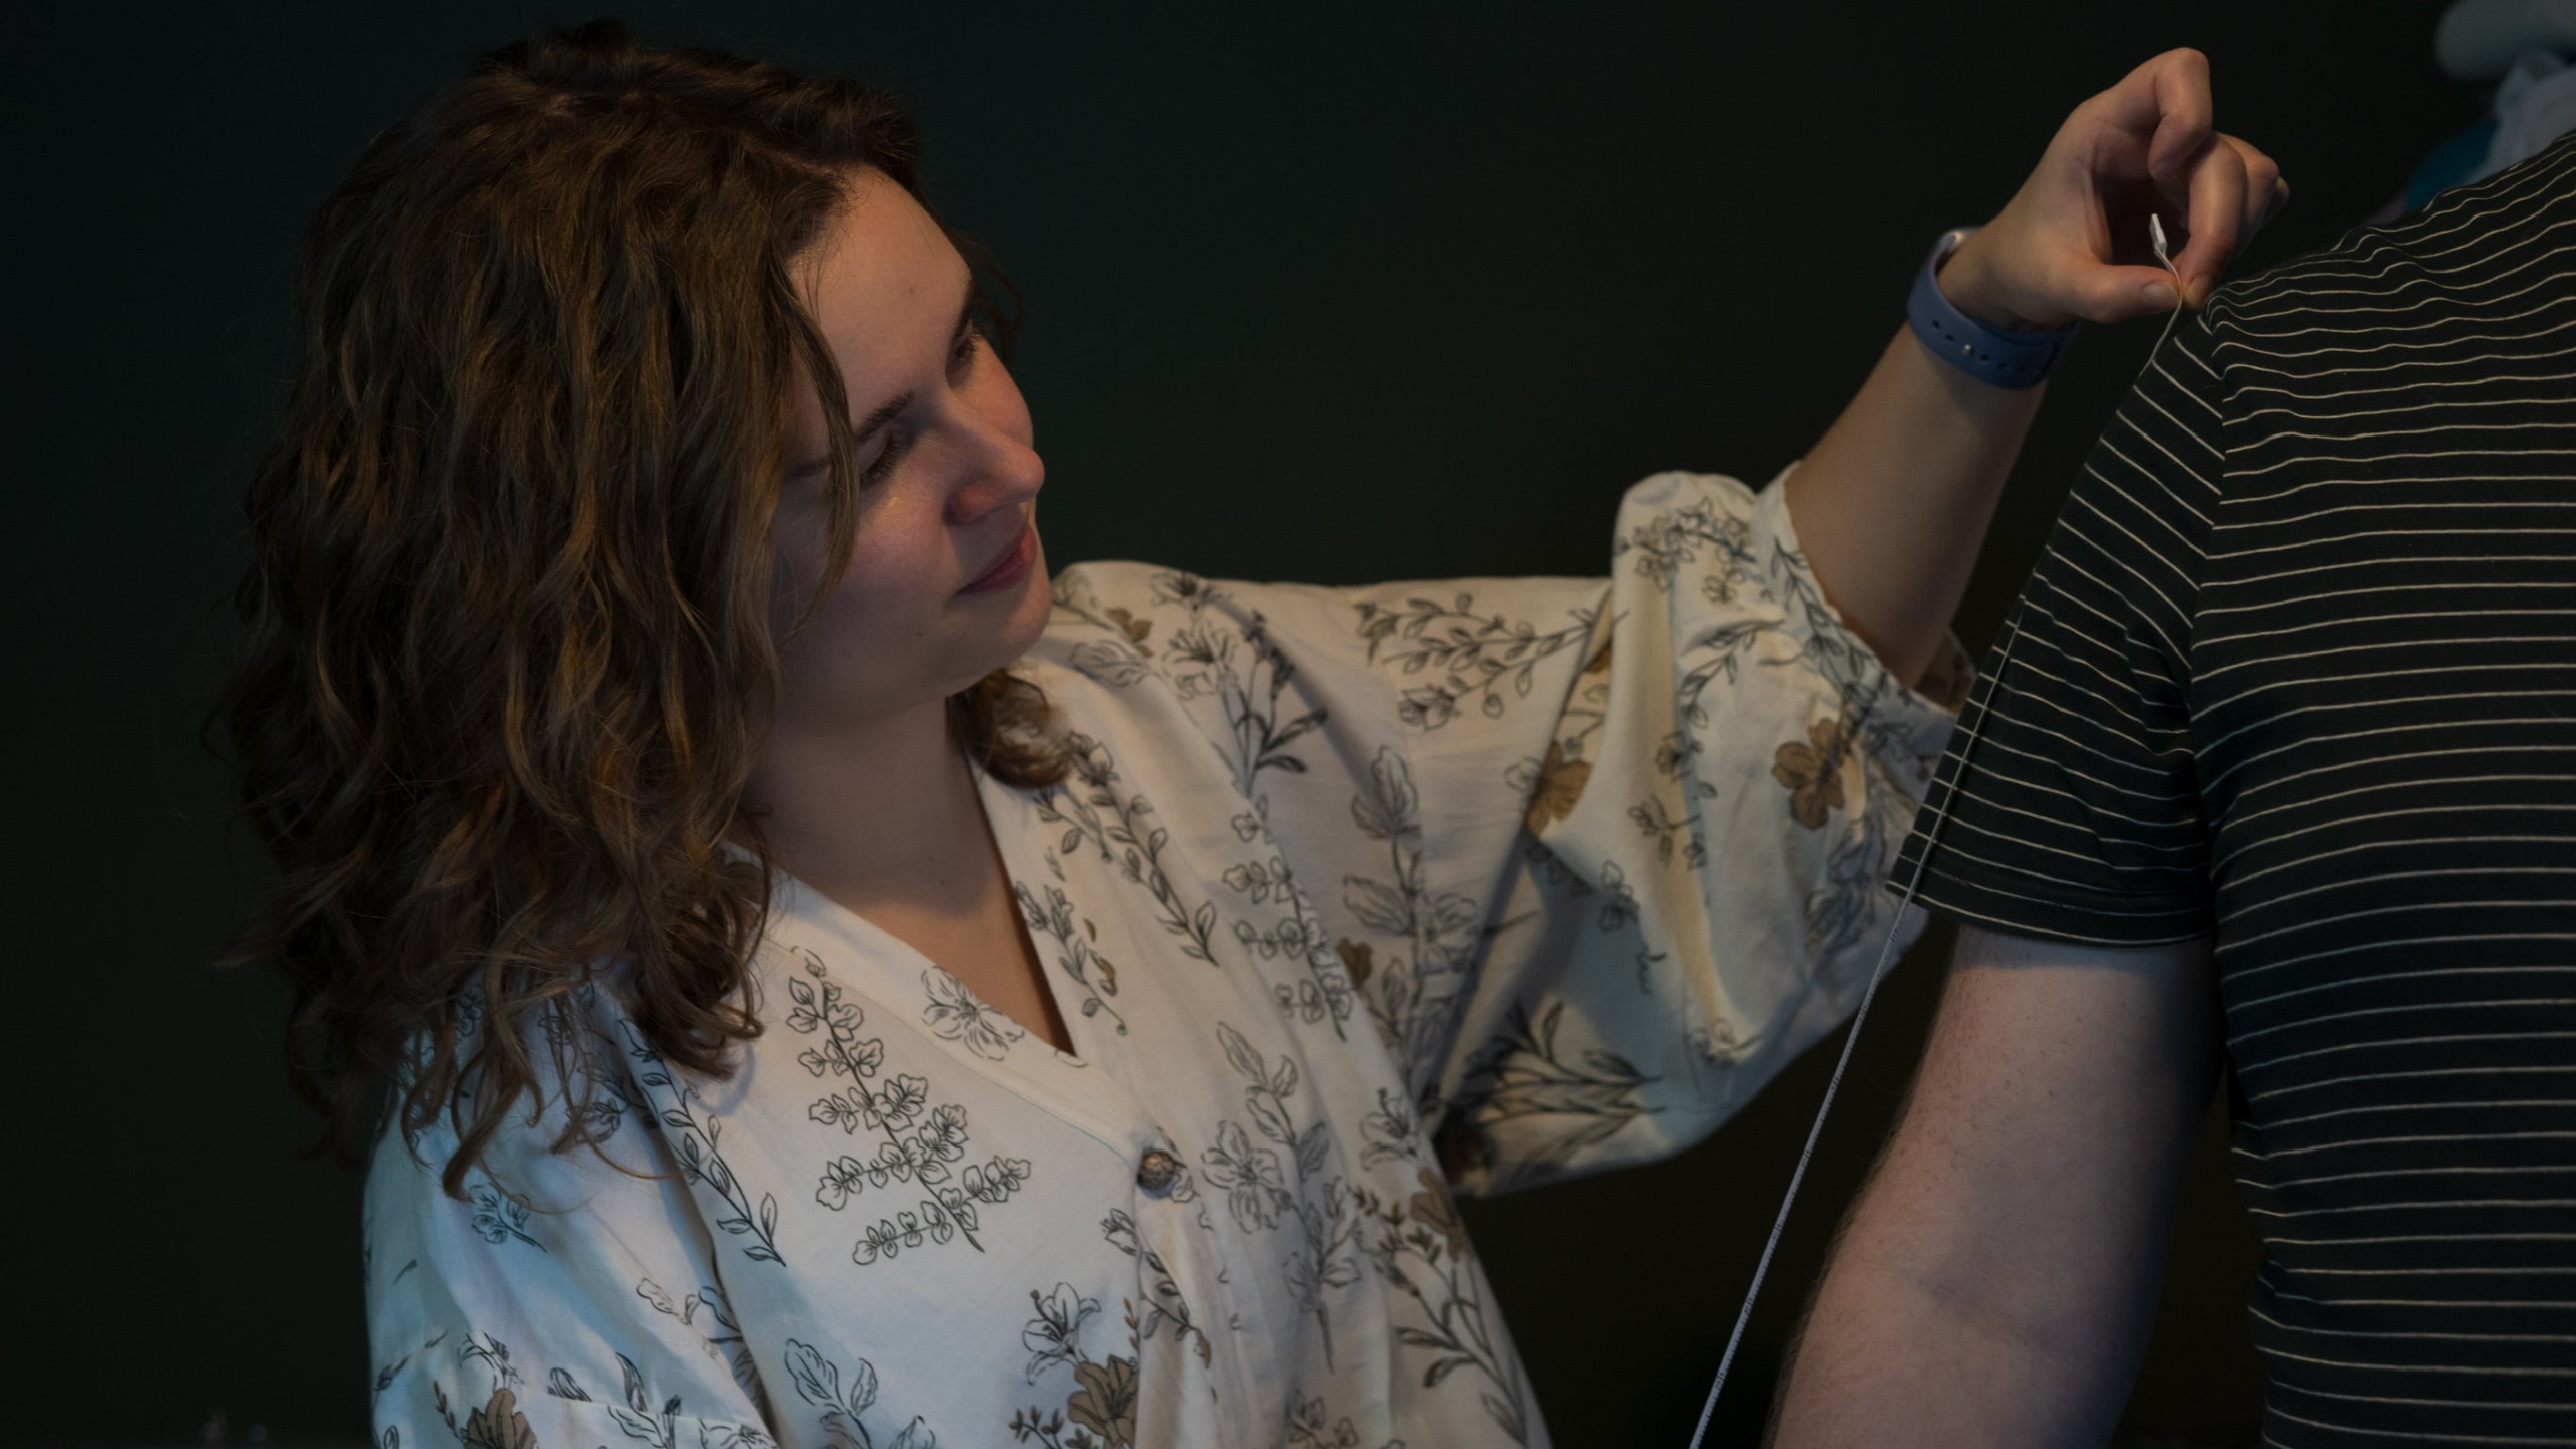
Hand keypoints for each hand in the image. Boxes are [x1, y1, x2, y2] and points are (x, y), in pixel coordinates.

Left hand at [1936, 48, 2286, 330]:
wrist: (2029, 274)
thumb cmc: (2031, 262)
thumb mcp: (2054, 285)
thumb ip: (2106, 294)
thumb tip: (2175, 296)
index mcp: (2106, 127)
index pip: (2175, 73)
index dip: (2190, 115)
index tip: (2163, 172)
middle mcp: (2154, 136)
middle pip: (2226, 154)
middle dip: (2219, 224)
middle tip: (2189, 288)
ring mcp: (2186, 165)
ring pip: (2253, 177)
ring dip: (2236, 233)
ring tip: (2189, 279)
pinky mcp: (2204, 196)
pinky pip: (2259, 199)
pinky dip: (2244, 234)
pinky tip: (2201, 263)